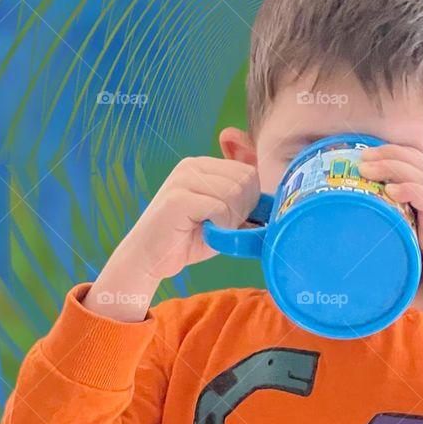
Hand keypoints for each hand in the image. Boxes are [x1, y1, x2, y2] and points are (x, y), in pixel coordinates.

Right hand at [131, 156, 261, 280]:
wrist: (148, 258)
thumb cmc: (186, 239)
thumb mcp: (222, 217)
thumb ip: (242, 203)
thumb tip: (274, 203)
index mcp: (204, 165)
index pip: (248, 172)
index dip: (250, 201)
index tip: (232, 219)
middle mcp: (193, 165)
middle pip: (245, 180)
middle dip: (242, 210)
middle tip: (220, 226)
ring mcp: (183, 179)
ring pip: (234, 192)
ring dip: (230, 220)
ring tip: (210, 229)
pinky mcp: (177, 197)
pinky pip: (219, 207)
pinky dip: (220, 225)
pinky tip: (203, 231)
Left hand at [357, 143, 422, 324]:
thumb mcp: (410, 268)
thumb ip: (391, 259)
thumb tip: (357, 269)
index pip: (419, 168)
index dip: (395, 156)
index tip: (366, 157)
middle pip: (419, 164)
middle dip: (389, 154)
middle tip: (361, 155)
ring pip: (422, 177)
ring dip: (393, 166)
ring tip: (367, 166)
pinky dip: (410, 190)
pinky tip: (391, 190)